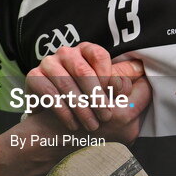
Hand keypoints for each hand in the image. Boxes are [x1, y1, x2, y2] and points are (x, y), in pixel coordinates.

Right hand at [25, 42, 149, 138]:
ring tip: (91, 125)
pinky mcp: (33, 77)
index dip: (108, 76)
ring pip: (66, 83)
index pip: (99, 55)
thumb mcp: (104, 89)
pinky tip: (72, 125)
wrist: (51, 121)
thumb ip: (121, 79)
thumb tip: (142, 69)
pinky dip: (63, 112)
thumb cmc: (84, 101)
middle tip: (106, 117)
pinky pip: (49, 93)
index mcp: (86, 50)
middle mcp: (66, 52)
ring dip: (81, 108)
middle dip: (96, 97)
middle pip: (82, 70)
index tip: (114, 96)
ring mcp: (48, 63)